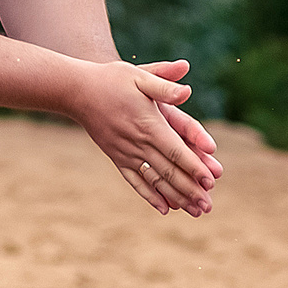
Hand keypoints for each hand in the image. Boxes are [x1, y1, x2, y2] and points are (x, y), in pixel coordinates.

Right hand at [63, 58, 217, 216]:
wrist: (76, 92)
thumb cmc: (111, 80)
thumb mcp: (139, 76)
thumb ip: (164, 85)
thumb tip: (187, 91)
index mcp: (149, 124)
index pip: (176, 151)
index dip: (194, 167)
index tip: (210, 182)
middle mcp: (138, 143)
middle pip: (168, 171)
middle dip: (190, 190)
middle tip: (208, 206)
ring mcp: (126, 153)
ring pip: (154, 181)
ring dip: (175, 197)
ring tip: (194, 212)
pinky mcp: (117, 157)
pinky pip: (135, 181)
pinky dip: (150, 195)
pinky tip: (164, 208)